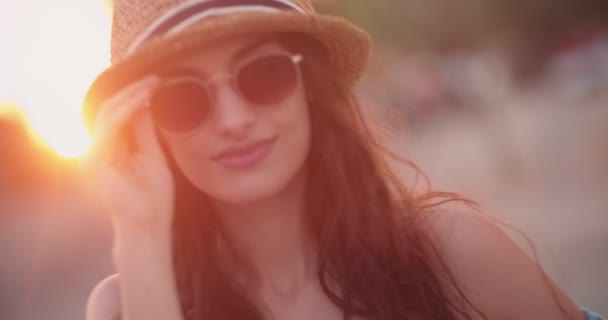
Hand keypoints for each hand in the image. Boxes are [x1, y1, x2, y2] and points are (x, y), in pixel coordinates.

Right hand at [82, 75, 173, 231]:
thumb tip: (148, 105)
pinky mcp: (97, 159)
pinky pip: (110, 126)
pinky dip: (127, 109)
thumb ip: (147, 132)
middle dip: (134, 91)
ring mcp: (96, 153)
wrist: (147, 224)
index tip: (160, 81)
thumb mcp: (154, 156)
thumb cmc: (154, 197)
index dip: (138, 95)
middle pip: (112, 109)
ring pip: (109, 112)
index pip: (121, 113)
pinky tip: (143, 99)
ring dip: (131, 95)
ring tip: (153, 84)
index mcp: (114, 148)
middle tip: (157, 78)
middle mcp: (101, 148)